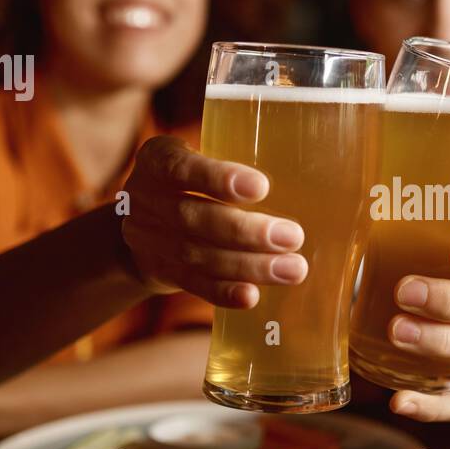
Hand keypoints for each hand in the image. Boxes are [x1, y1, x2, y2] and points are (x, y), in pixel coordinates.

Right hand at [119, 135, 308, 307]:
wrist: (142, 222)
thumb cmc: (192, 179)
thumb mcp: (198, 154)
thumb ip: (237, 152)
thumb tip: (307, 157)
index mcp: (158, 161)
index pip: (182, 167)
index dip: (218, 178)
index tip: (261, 187)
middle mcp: (147, 200)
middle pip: (194, 219)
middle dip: (245, 231)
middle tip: (293, 236)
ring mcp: (151, 240)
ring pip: (198, 256)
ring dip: (248, 266)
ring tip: (292, 269)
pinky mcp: (162, 272)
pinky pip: (193, 285)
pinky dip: (223, 292)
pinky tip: (252, 296)